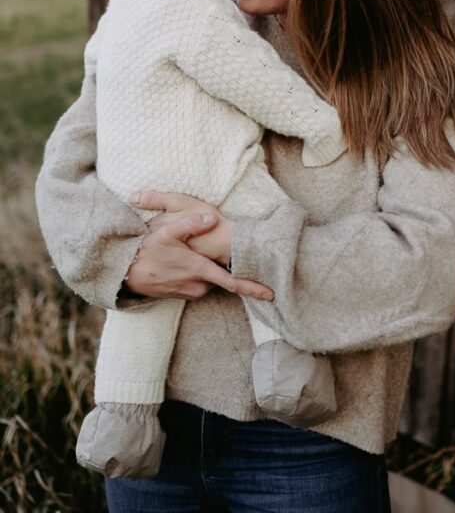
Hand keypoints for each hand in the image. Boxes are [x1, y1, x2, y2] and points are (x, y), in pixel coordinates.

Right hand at [125, 189, 272, 302]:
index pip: (233, 282)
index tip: (271, 294)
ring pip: (209, 280)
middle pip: (221, 277)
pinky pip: (197, 284)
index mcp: (199, 270)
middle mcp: (197, 285)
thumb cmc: (146, 251)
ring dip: (208, 271)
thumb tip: (213, 217)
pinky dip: (199, 275)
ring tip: (200, 255)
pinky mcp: (180, 294)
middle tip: (231, 255)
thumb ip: (191, 224)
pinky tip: (188, 262)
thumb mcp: (167, 231)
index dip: (253, 288)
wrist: (124, 272)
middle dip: (227, 269)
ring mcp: (188, 292)